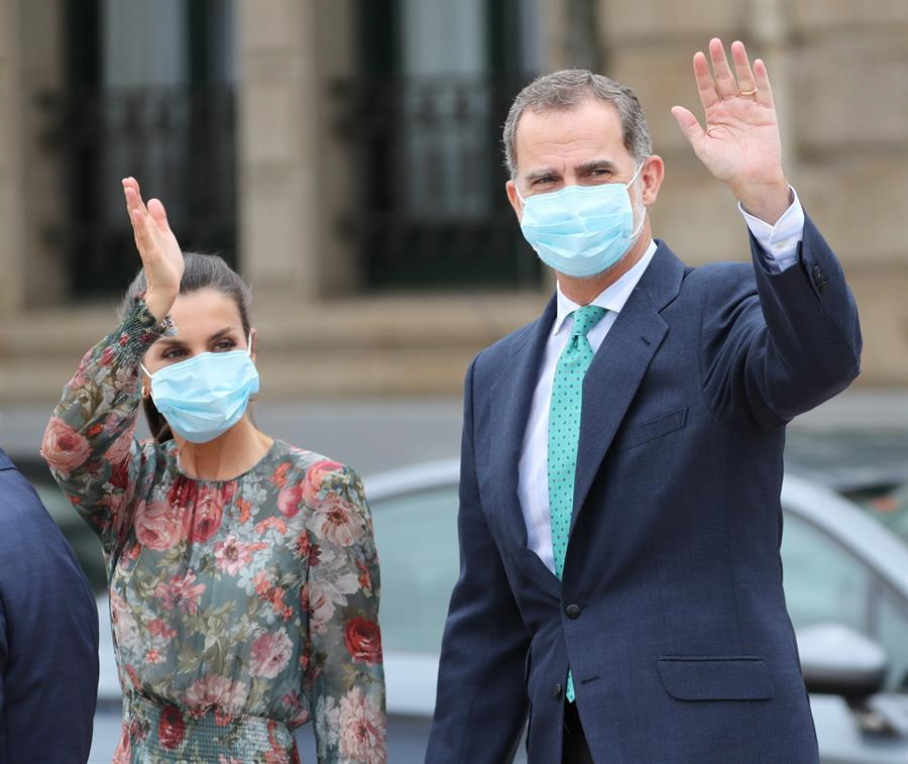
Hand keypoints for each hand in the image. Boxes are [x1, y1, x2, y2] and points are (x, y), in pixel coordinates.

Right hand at [122, 177, 183, 321]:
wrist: (168, 285)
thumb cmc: (166, 262)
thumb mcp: (166, 236)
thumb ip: (160, 219)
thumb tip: (153, 200)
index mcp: (149, 231)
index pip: (140, 210)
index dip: (136, 195)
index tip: (129, 179)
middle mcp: (144, 236)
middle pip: (136, 213)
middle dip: (132, 198)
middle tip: (127, 181)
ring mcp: (147, 245)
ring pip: (139, 224)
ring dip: (134, 207)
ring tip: (130, 192)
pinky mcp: (152, 255)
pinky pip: (146, 239)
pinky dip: (141, 227)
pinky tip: (138, 215)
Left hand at [671, 39, 789, 223]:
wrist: (750, 178)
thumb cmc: (725, 167)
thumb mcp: (703, 147)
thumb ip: (690, 127)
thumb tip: (674, 108)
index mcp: (714, 115)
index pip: (706, 89)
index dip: (702, 73)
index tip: (698, 56)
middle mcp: (731, 108)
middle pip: (724, 79)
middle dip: (720, 62)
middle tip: (715, 42)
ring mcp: (749, 108)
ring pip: (744, 81)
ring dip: (740, 63)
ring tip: (735, 46)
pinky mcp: (766, 112)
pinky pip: (764, 91)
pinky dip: (761, 78)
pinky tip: (756, 63)